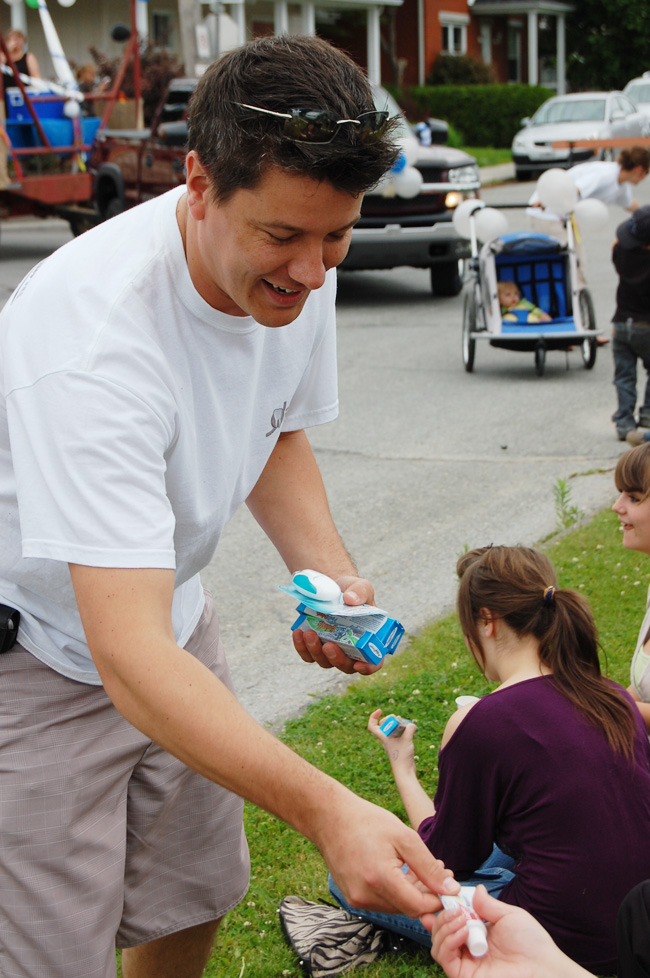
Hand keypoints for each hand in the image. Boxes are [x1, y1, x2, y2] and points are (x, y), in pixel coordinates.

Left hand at [292, 575, 381, 674]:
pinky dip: (301, 647)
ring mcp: (333, 650)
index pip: (373, 662)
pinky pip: (307, 654)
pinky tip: (298, 633)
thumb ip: (360, 592)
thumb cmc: (353, 591)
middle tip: (328, 645)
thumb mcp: (361, 587)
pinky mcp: (315, 646)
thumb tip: (350, 599)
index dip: (368, 668)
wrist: (333, 586)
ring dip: (315, 651)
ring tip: (309, 633)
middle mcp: (351, 650)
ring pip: (324, 662)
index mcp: (369, 640)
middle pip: (345, 666)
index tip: (358, 665)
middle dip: (336, 659)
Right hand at [320, 789, 458, 916]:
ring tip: (418, 868)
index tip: (449, 886)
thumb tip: (451, 888)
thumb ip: (428, 867)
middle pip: (407, 908)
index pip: (418, 907)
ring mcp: (356, 899)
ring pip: (395, 906)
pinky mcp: (352, 897)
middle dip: (426, 894)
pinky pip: (381, 901)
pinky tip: (399, 871)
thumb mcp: (404, 837)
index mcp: (379, 879)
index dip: (437, 899)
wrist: (330, 818)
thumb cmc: (367, 822)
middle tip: (439, 870)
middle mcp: (365, 895)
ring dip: (411, 892)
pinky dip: (395, 891)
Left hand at [368, 708, 417, 771]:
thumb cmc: (402, 756)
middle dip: (391, 719)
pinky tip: (412, 731)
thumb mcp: (407, 739)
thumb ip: (409, 729)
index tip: (380, 711)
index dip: (373, 716)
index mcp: (383, 737)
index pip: (372, 725)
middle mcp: (386, 739)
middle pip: (385, 724)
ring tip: (407, 725)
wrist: (405, 771)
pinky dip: (405, 730)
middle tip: (398, 719)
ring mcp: (393, 742)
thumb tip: (412, 724)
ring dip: (400, 724)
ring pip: (394, 728)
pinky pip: (400, 734)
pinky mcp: (399, 746)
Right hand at [424, 885, 591, 977]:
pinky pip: (445, 958)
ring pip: (437, 945)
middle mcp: (469, 949)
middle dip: (442, 917)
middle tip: (453, 909)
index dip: (442, 911)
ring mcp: (466, 963)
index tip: (439, 898)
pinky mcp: (465, 975)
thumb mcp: (509, 915)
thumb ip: (488, 904)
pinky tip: (463, 931)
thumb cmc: (532, 943)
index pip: (451, 922)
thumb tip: (475, 889)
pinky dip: (448, 941)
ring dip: (444, 927)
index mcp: (478, 934)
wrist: (543, 967)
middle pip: (439, 933)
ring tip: (460, 919)